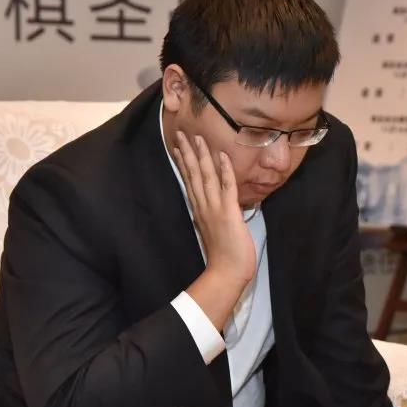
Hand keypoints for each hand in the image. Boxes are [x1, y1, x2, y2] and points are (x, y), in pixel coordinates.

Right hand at [172, 131, 255, 286]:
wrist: (227, 272)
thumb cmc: (225, 256)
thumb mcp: (215, 230)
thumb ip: (213, 215)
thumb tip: (216, 204)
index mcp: (200, 210)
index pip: (190, 180)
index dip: (184, 162)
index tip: (179, 146)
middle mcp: (203, 206)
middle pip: (193, 174)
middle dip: (188, 152)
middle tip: (181, 133)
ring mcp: (215, 208)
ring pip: (206, 176)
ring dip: (202, 156)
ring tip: (198, 137)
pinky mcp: (228, 212)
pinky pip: (227, 187)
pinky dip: (225, 170)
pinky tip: (222, 155)